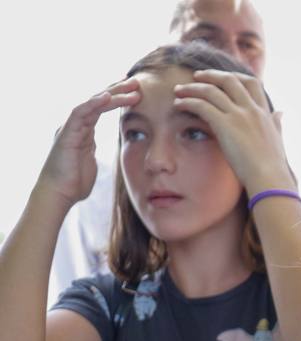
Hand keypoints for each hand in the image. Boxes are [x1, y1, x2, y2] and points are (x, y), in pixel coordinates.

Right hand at [37, 79, 140, 207]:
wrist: (59, 194)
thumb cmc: (75, 181)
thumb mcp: (92, 161)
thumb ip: (96, 150)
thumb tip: (103, 151)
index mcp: (84, 130)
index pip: (102, 108)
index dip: (118, 97)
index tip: (137, 91)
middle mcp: (76, 125)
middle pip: (98, 101)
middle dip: (117, 90)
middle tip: (137, 81)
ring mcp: (70, 127)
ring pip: (92, 104)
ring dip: (112, 94)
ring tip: (131, 87)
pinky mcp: (66, 134)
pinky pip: (80, 113)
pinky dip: (93, 104)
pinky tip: (107, 96)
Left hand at [173, 70, 289, 196]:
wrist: (270, 179)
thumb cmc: (274, 167)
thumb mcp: (278, 140)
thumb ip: (277, 124)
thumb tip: (280, 113)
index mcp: (264, 113)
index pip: (251, 83)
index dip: (235, 77)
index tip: (222, 78)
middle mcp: (252, 110)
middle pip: (229, 80)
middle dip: (210, 75)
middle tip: (196, 76)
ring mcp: (239, 116)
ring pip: (211, 90)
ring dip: (192, 87)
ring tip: (179, 90)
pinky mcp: (225, 125)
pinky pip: (201, 105)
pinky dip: (188, 102)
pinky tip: (179, 105)